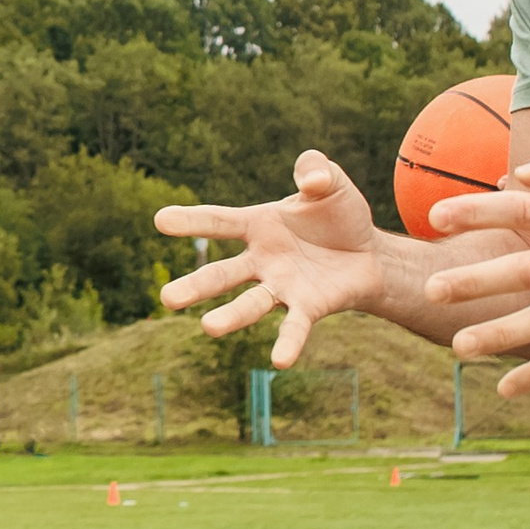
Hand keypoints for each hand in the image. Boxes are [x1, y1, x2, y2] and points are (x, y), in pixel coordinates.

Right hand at [154, 151, 386, 366]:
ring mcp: (281, 287)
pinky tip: (280, 360)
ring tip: (208, 327)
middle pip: (222, 275)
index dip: (192, 220)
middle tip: (167, 299)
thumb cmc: (338, 217)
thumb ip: (317, 167)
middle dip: (195, 286)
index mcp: (258, 226)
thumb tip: (312, 179)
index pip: (219, 222)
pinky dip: (288, 342)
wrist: (369, 254)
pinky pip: (294, 326)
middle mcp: (261, 261)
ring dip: (230, 317)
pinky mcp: (308, 307)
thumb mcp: (330, 182)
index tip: (160, 220)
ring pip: (250, 305)